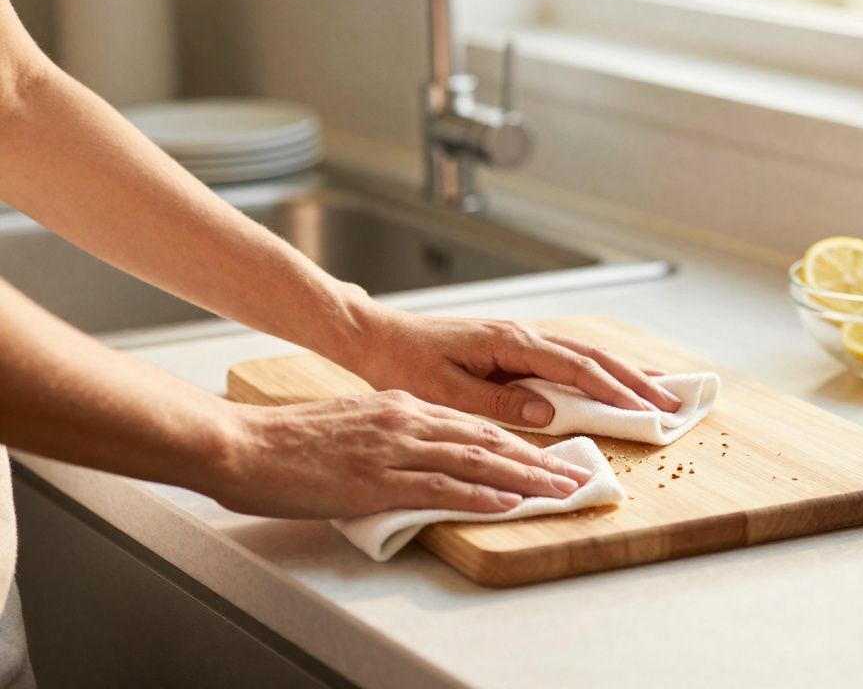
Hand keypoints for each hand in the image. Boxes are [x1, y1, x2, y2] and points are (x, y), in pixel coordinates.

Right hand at [214, 391, 593, 518]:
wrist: (242, 443)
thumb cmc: (287, 441)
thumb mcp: (351, 426)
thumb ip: (390, 436)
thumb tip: (418, 455)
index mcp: (400, 406)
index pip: (473, 424)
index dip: (517, 443)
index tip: (548, 459)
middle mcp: (406, 420)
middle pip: (488, 439)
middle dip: (538, 460)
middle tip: (574, 477)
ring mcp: (394, 448)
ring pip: (476, 460)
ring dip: (525, 478)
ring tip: (559, 492)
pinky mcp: (377, 477)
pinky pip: (441, 485)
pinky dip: (481, 494)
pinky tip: (508, 503)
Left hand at [347, 312, 681, 427]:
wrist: (380, 338)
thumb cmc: (405, 364)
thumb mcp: (446, 392)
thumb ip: (499, 403)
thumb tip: (549, 413)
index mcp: (511, 343)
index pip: (576, 368)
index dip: (615, 391)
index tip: (646, 410)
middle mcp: (524, 336)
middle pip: (593, 357)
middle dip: (636, 381)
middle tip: (673, 405)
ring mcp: (523, 340)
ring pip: (587, 354)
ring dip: (625, 373)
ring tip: (662, 390)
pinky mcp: (517, 349)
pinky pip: (569, 359)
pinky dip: (600, 370)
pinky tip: (617, 379)